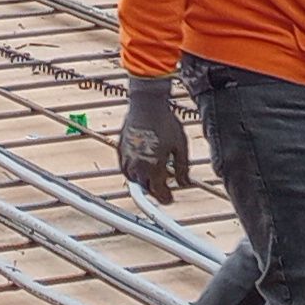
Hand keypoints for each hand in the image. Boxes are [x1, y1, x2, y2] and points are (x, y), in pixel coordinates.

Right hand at [118, 74, 188, 198]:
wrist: (146, 104)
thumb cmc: (165, 122)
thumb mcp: (181, 146)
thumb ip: (183, 167)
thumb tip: (184, 182)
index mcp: (154, 166)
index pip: (158, 192)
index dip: (165, 198)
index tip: (170, 199)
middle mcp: (137, 165)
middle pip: (145, 187)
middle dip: (155, 190)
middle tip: (164, 188)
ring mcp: (126, 158)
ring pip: (134, 179)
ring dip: (144, 181)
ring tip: (154, 175)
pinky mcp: (120, 150)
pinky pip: (125, 168)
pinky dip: (133, 171)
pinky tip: (142, 166)